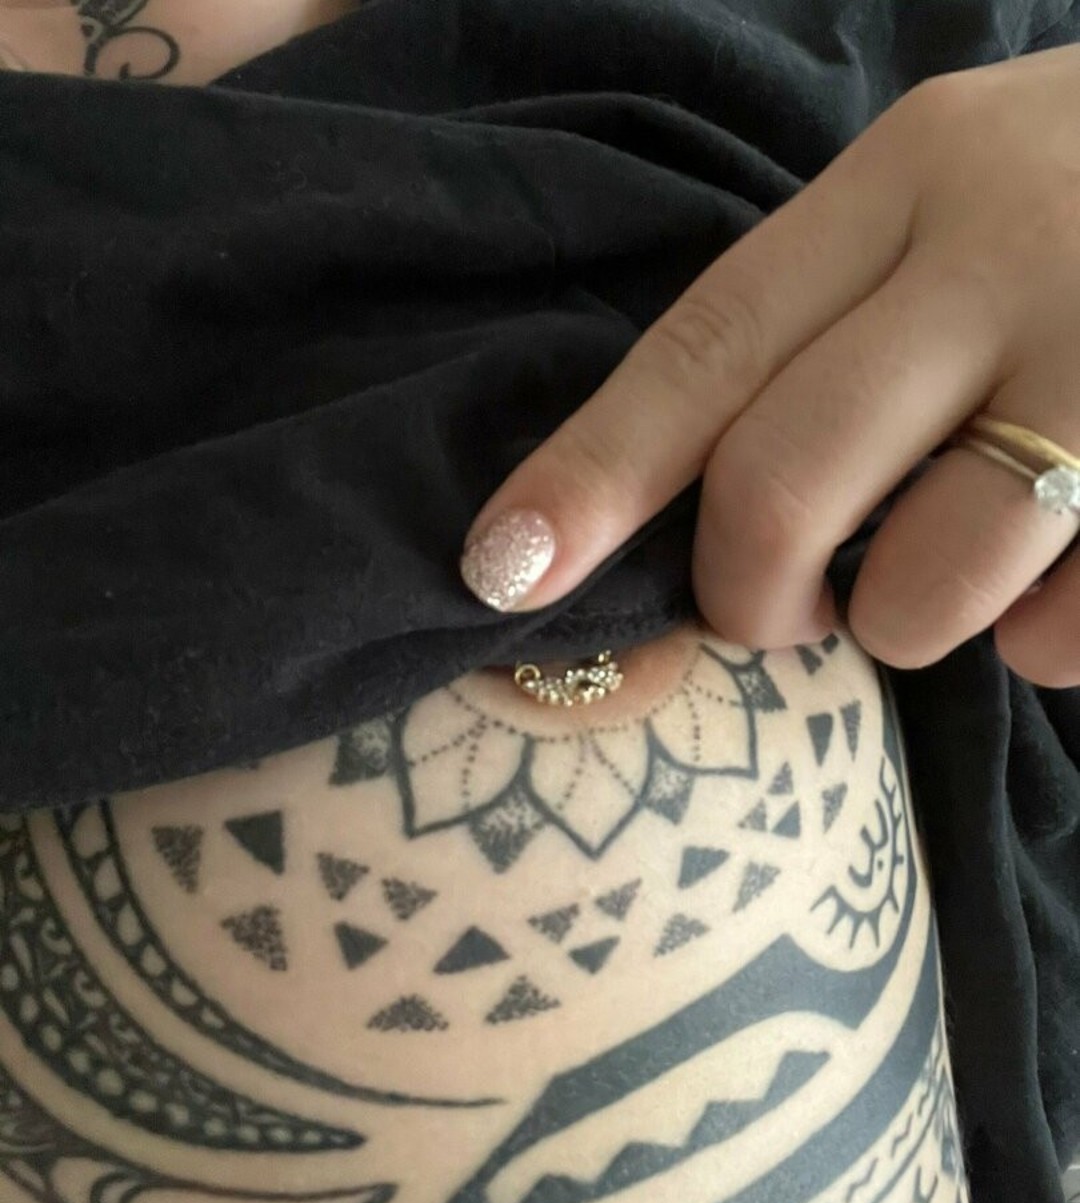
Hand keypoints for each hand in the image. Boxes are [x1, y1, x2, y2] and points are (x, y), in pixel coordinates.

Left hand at [459, 47, 1079, 687]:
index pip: (710, 342)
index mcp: (917, 176)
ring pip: (925, 592)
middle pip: (783, 486)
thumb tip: (704, 511)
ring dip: (907, 620)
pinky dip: (1045, 636)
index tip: (501, 569)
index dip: (594, 471)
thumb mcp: (967, 201)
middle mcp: (1011, 256)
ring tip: (961, 561)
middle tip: (777, 611)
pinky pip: (1062, 638)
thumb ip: (839, 324)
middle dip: (747, 593)